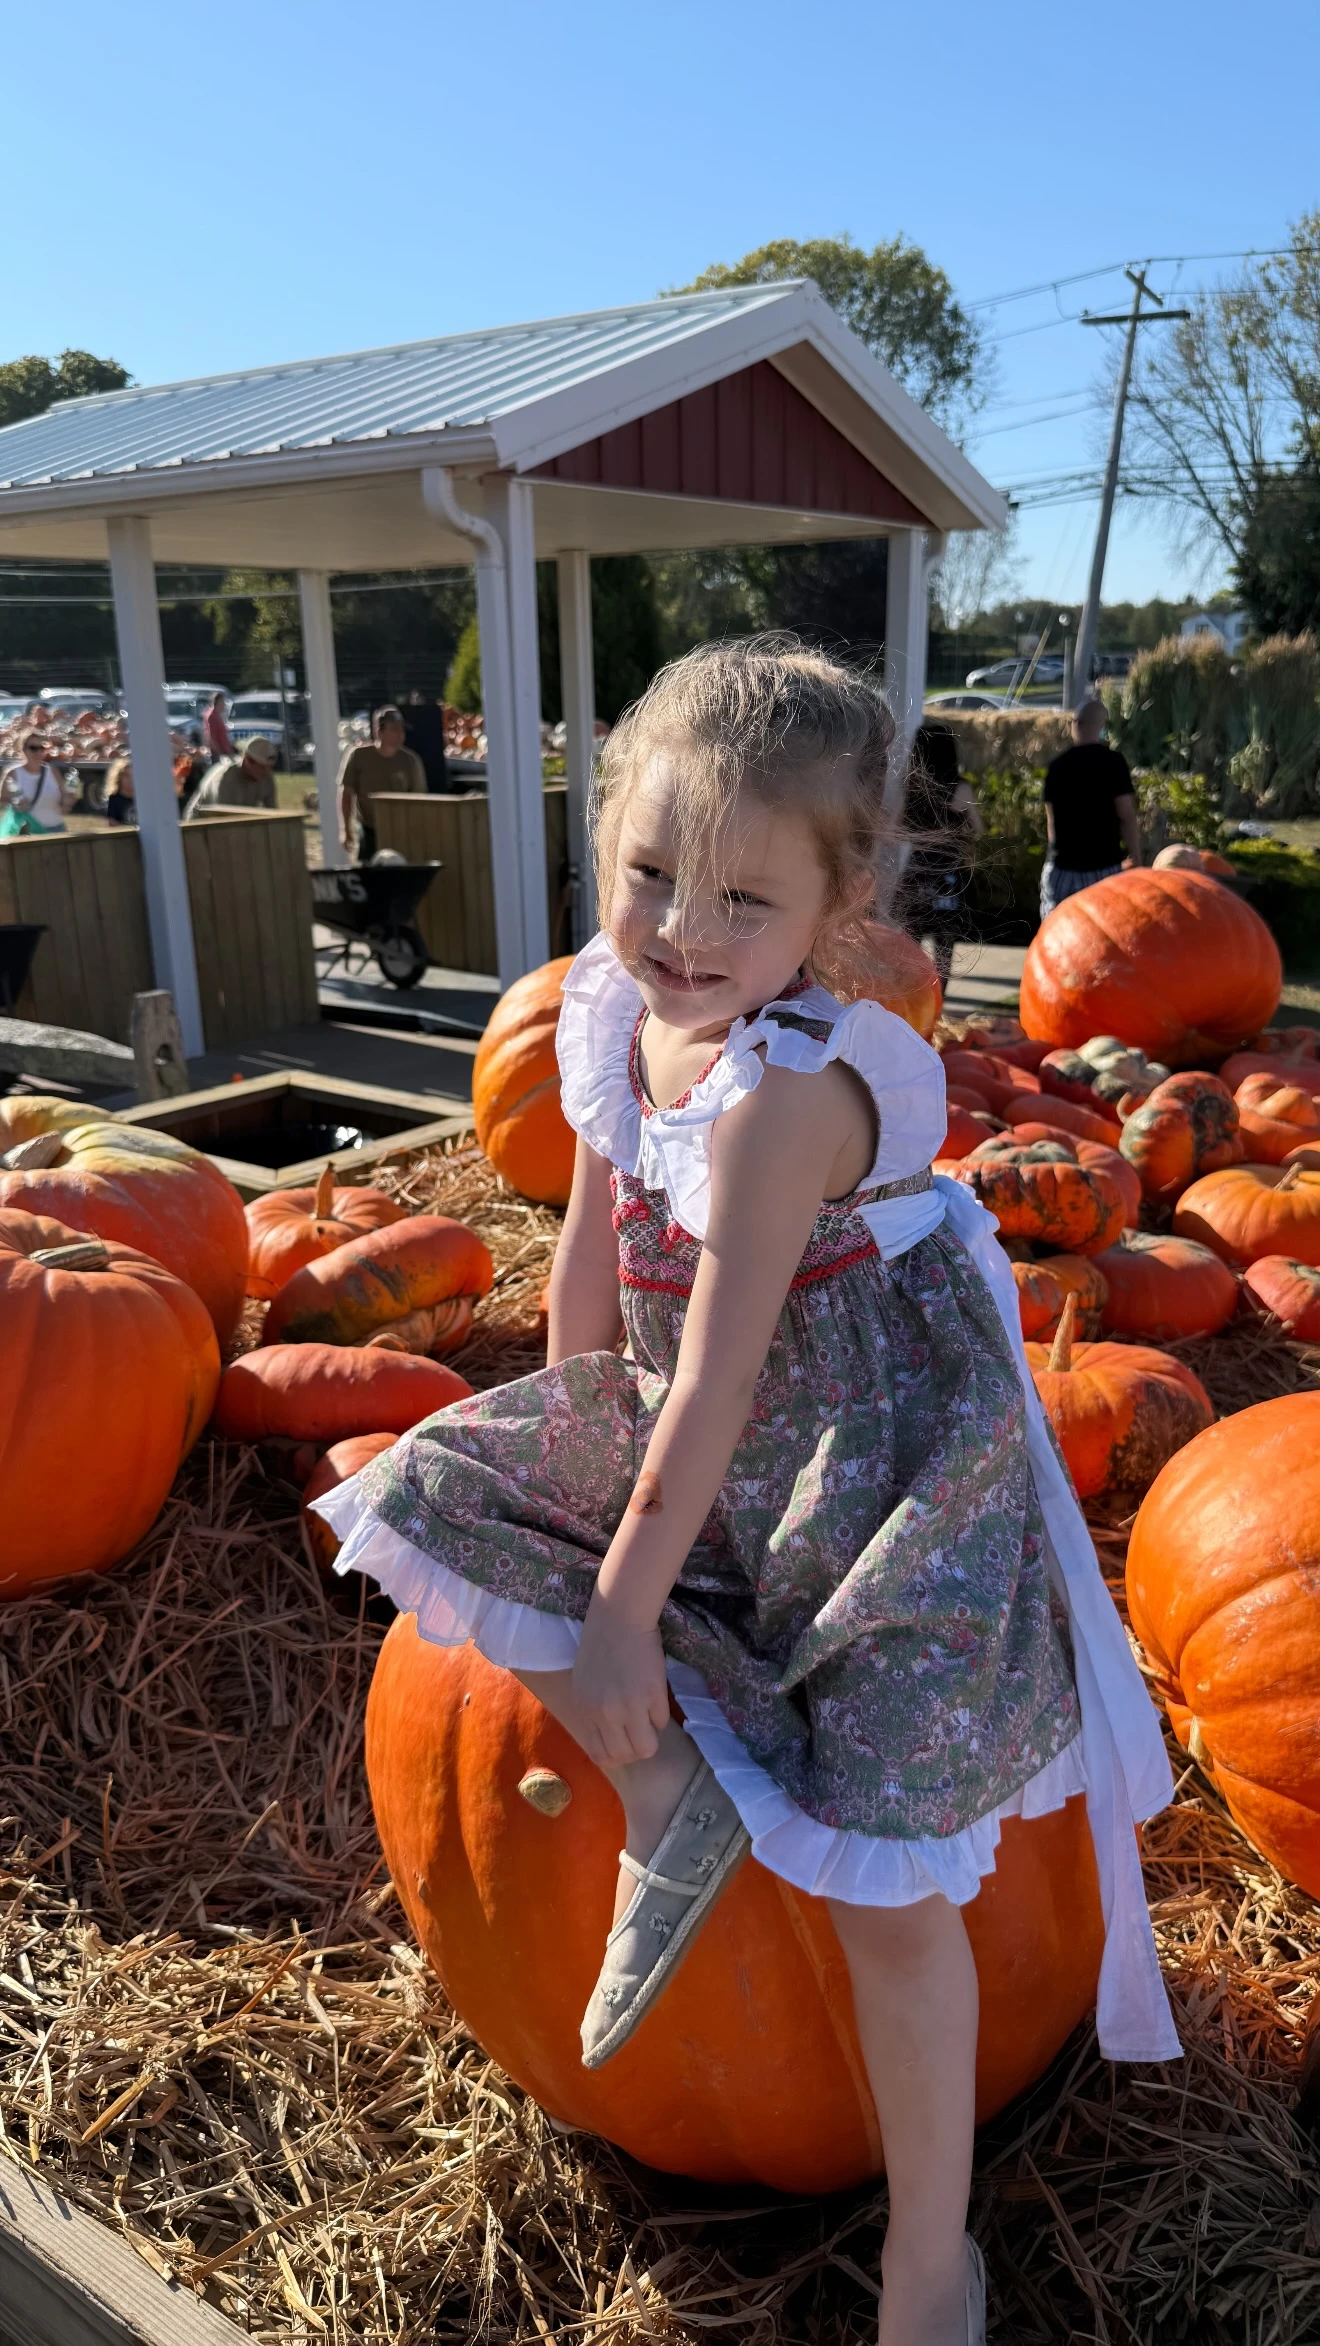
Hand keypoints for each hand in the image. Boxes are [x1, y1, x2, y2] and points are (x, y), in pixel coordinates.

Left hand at [573, 1597, 669, 1767]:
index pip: (601, 1755)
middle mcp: (604, 1714)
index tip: (624, 1743)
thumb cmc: (599, 1645)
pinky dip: (660, 1713)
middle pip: (625, 1756)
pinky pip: (661, 1721)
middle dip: (635, 1748)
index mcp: (585, 1711)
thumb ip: (593, 1712)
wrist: (618, 1617)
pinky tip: (654, 1693)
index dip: (616, 1755)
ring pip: (647, 1748)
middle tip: (639, 1731)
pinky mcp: (652, 1696)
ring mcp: (629, 1707)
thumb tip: (610, 1737)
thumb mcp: (584, 1684)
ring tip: (649, 1717)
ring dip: (650, 1736)